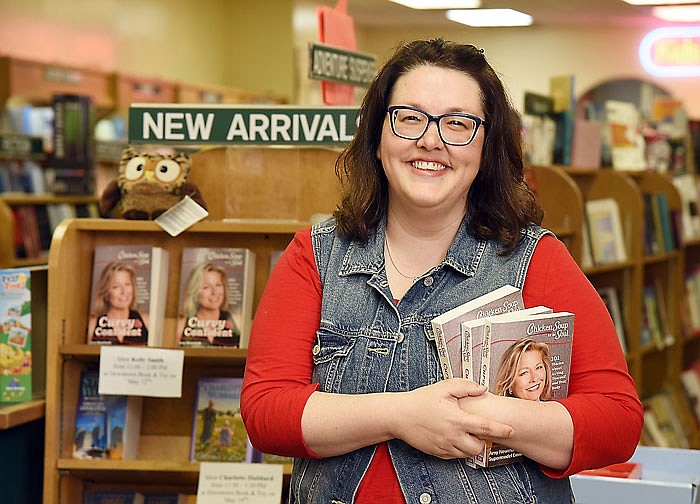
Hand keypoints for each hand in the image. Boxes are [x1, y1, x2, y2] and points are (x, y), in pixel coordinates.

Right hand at [391, 379, 513, 458]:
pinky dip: (458, 448)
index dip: (501, 430)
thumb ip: (465, 386)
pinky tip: (453, 436)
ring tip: (463, 432)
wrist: (399, 415)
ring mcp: (445, 446)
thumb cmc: (420, 401)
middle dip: (482, 440)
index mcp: (457, 419)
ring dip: (470, 445)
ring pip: (467, 454)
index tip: (510, 430)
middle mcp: (452, 435)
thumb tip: (482, 388)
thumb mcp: (443, 387)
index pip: (485, 427)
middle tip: (476, 429)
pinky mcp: (438, 452)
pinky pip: (454, 456)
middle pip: (479, 447)